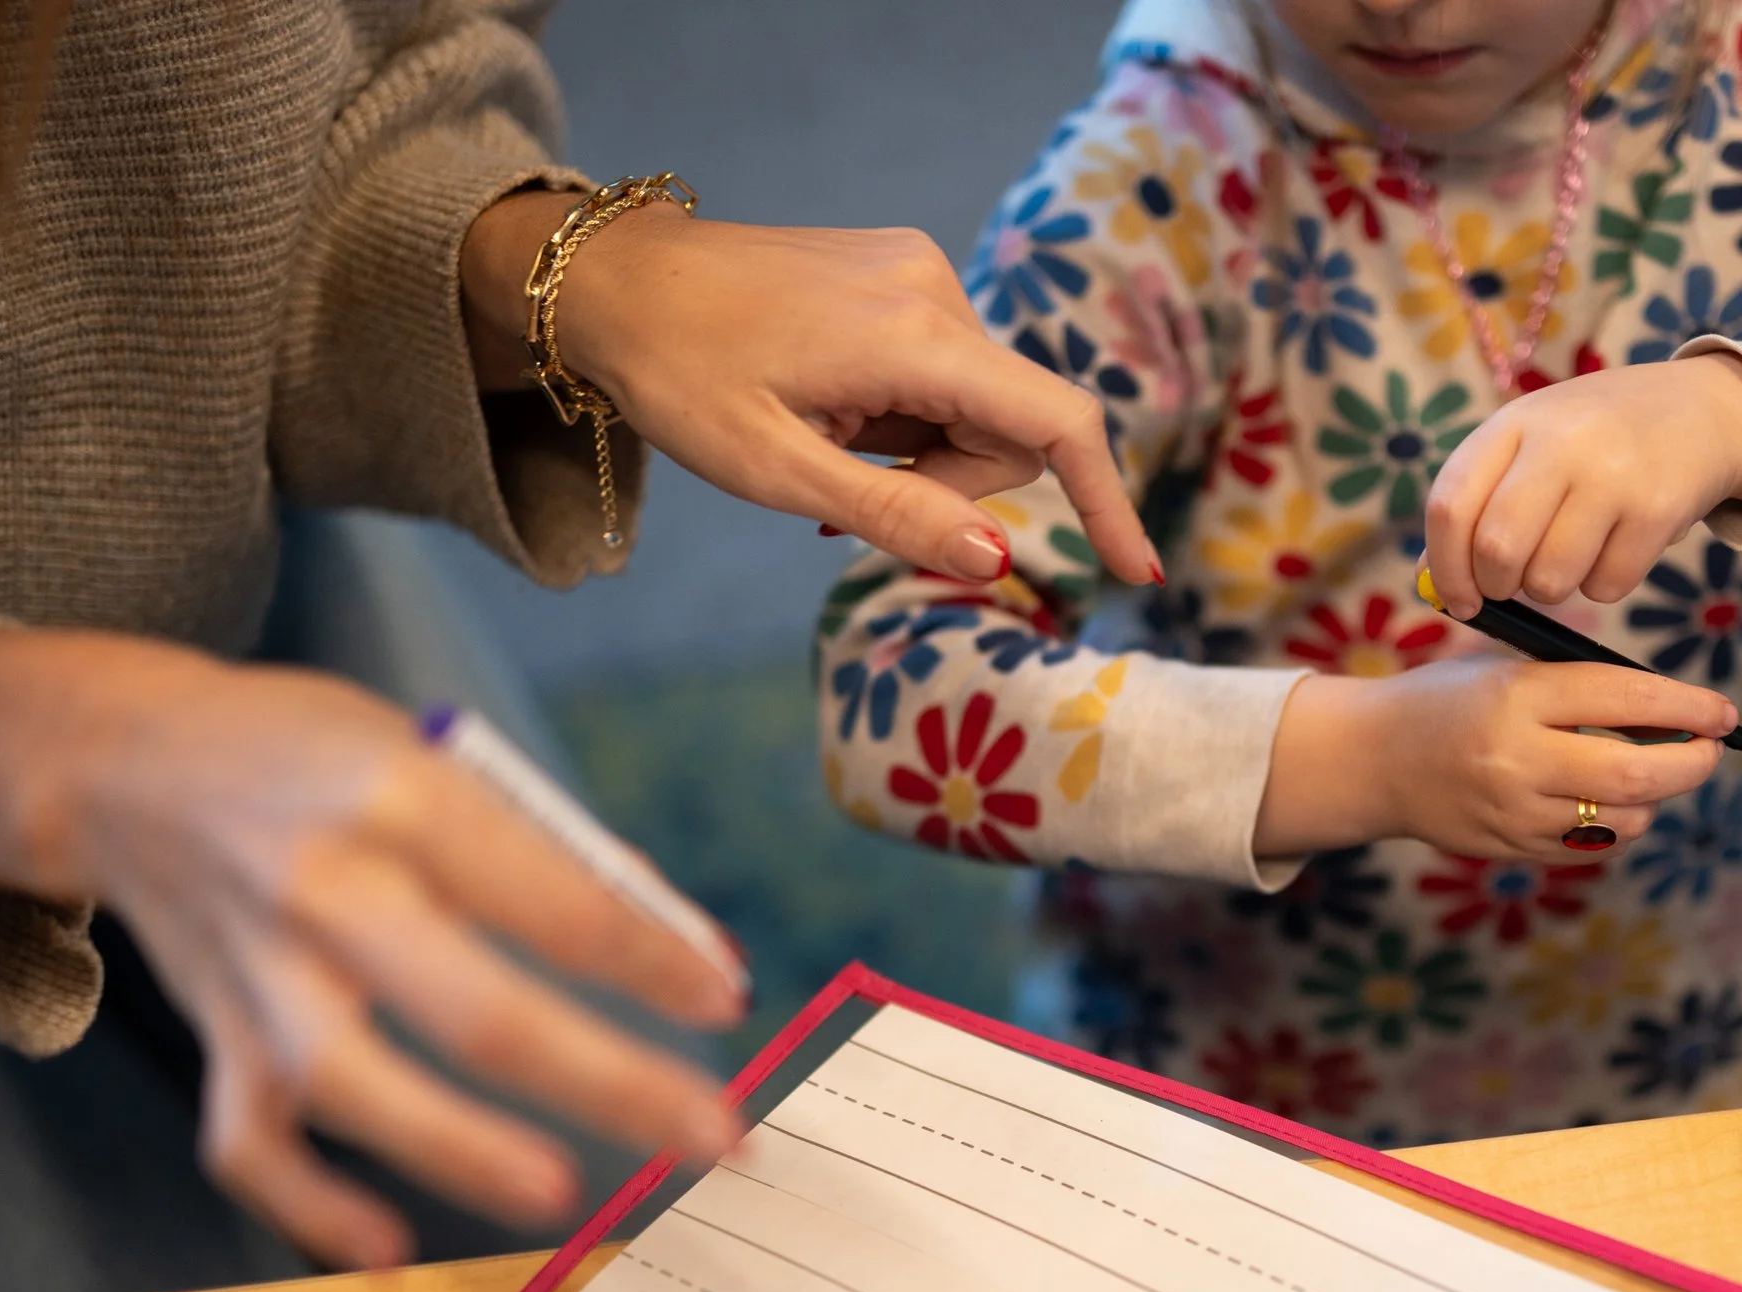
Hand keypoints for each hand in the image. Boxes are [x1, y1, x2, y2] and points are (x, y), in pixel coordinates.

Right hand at [0, 630, 749, 1268]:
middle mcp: (324, 886)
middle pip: (476, 1008)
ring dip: (461, 1150)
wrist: (128, 760)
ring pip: (353, 1084)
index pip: (553, 896)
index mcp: (402, 796)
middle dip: (609, 1081)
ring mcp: (259, 971)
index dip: (651, 960)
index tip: (728, 1002)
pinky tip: (389, 1253)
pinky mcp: (215, 1033)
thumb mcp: (441, 758)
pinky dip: (311, 1208)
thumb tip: (692, 955)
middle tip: (713, 1135)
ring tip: (562, 1195)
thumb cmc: (321, 757)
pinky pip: (250, 1142)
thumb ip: (559, 855)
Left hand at [461, 195, 1161, 587]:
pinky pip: (943, 370)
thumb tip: (998, 560)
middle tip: (846, 497)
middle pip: (1011, 426)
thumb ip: (895, 513)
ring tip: (824, 442)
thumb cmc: (677, 376)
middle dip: (953, 482)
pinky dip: (905, 413)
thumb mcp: (777, 470)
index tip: (1132, 568)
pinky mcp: (899, 272)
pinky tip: (831, 410)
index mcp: (914, 336)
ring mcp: (918, 273)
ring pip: (976, 404)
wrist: (609, 280)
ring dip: (920, 448)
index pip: (1055, 423)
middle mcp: (935, 289)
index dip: (1103, 501)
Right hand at [1253, 656, 1738, 862]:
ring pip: (1622, 819)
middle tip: (1707, 752)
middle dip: (1690, 764)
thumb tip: (1677, 714)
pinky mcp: (1510, 848)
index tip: (1723, 713)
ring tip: (1642, 774)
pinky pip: (1592, 846)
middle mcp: (1517, 758)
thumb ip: (1581, 688)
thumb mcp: (1509, 671)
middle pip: (1636, 775)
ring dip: (1651, 798)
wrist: (1376, 759)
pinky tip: (1599, 802)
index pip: (1626, 698)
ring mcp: (1513, 812)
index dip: (1688, 707)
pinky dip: (1614, 825)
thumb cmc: (1454, 700)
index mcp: (1518, 696)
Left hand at [1421, 354, 1741, 618]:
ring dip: (1552, 588)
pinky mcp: (1657, 509)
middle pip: (1496, 550)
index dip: (1443, 567)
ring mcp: (1611, 474)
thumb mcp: (1528, 445)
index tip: (1458, 600)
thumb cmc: (1594, 440)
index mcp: (1512, 423)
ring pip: (1549, 580)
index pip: (1450, 507)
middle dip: (1497, 585)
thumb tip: (1429, 583)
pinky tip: (1616, 548)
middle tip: (1516, 582)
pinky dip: (1603, 586)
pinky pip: (1606, 587)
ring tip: (1571, 554)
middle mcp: (1559, 442)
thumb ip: (1476, 504)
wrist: (1702, 409)